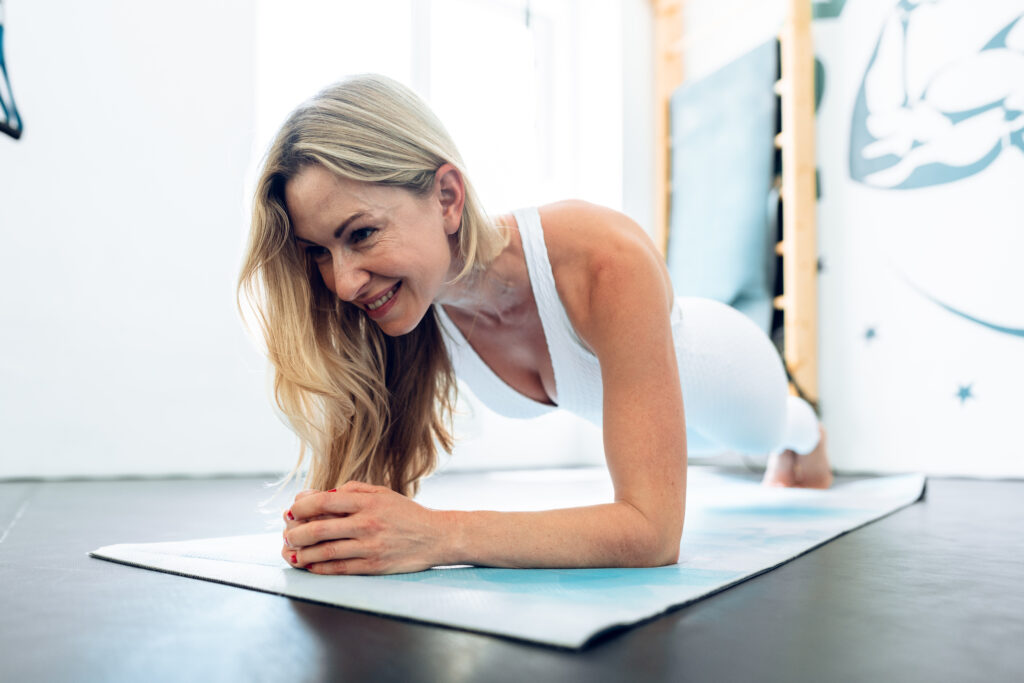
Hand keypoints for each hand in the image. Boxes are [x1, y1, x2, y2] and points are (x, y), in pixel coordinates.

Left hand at [280, 480, 447, 574]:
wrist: (436, 536)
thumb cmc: (405, 513)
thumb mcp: (382, 493)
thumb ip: (351, 491)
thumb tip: (318, 495)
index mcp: (367, 501)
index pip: (323, 501)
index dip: (300, 506)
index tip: (290, 510)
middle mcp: (366, 523)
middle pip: (319, 528)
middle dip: (295, 532)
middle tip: (285, 534)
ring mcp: (369, 546)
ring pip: (325, 551)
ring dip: (302, 553)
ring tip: (291, 552)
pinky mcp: (373, 566)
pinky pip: (338, 568)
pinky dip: (319, 568)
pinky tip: (309, 565)